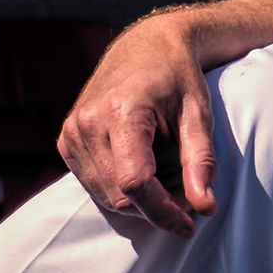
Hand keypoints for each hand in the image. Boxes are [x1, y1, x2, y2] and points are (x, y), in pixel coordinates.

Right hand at [58, 16, 215, 234]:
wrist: (145, 46)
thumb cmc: (177, 77)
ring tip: (169, 176)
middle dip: (157, 207)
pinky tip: (145, 168)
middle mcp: (87, 122)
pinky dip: (122, 190)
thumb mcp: (199, 114)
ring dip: (141, 202)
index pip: (135, 184)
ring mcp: (71, 132)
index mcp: (120, 112)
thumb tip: (205, 208)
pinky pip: (94, 185)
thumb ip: (201, 162)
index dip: (163, 213)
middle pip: (120, 196)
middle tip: (187, 192)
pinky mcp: (66, 140)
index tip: (190, 226)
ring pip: (106, 196)